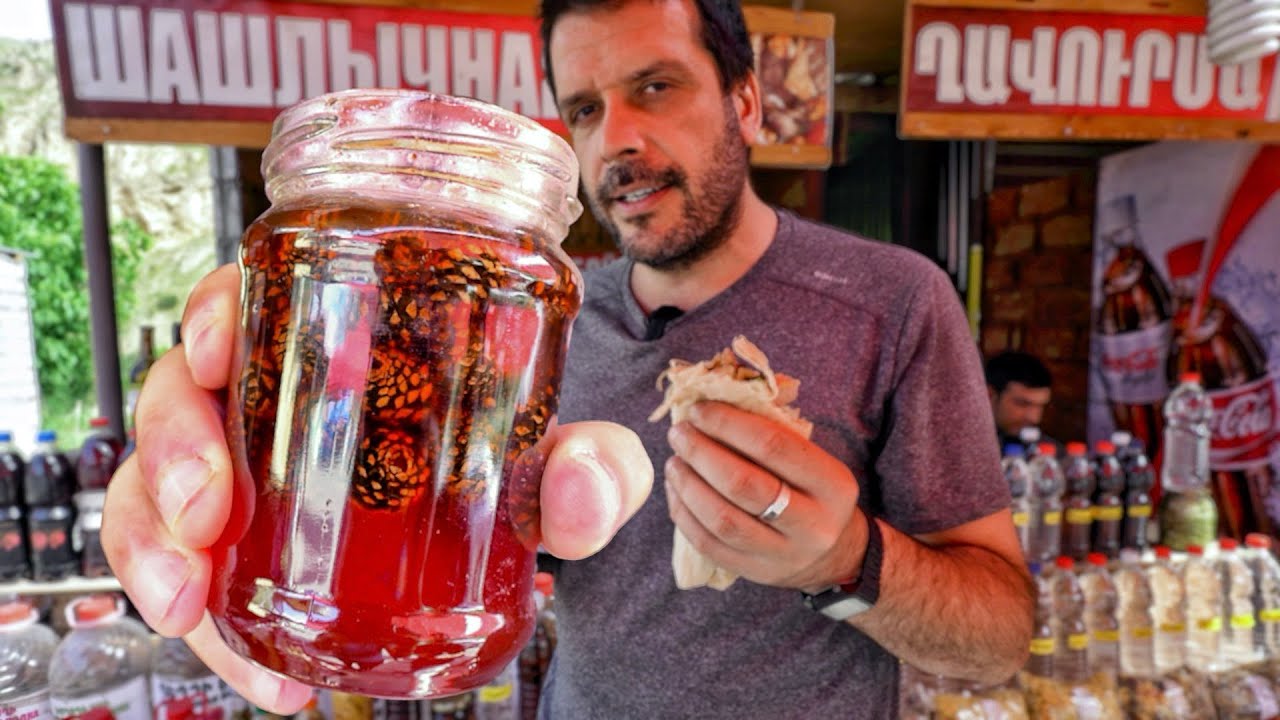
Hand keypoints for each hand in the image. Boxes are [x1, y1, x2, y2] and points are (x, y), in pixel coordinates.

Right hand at [102, 264, 651, 711]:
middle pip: (182, 392)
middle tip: (206, 513)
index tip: (216, 351)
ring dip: (152, 541)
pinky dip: (202, 618)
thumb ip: (597, 467)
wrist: (508, 547)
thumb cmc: (520, 468)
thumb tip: (580, 486)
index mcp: (342, 344)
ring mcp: (250, 474)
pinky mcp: (241, 547)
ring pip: (157, 483)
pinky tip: (257, 668)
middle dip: (172, 450)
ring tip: (190, 604)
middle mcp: (279, 401)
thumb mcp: (566, 460)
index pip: (252, 298)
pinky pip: (184, 565)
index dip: (214, 312)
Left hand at [663, 401, 865, 591]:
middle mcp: (812, 524)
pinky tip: (675, 490)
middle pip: (743, 484)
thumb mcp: (814, 462)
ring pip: (722, 519)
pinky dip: (684, 514)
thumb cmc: (813, 492)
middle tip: (679, 433)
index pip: (773, 446)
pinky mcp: (754, 572)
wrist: (834, 556)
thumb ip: (773, 435)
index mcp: (832, 484)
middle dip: (701, 453)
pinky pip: (708, 544)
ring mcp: (782, 554)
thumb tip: (710, 406)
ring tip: (673, 462)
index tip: (699, 410)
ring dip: (688, 485)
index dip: (728, 423)